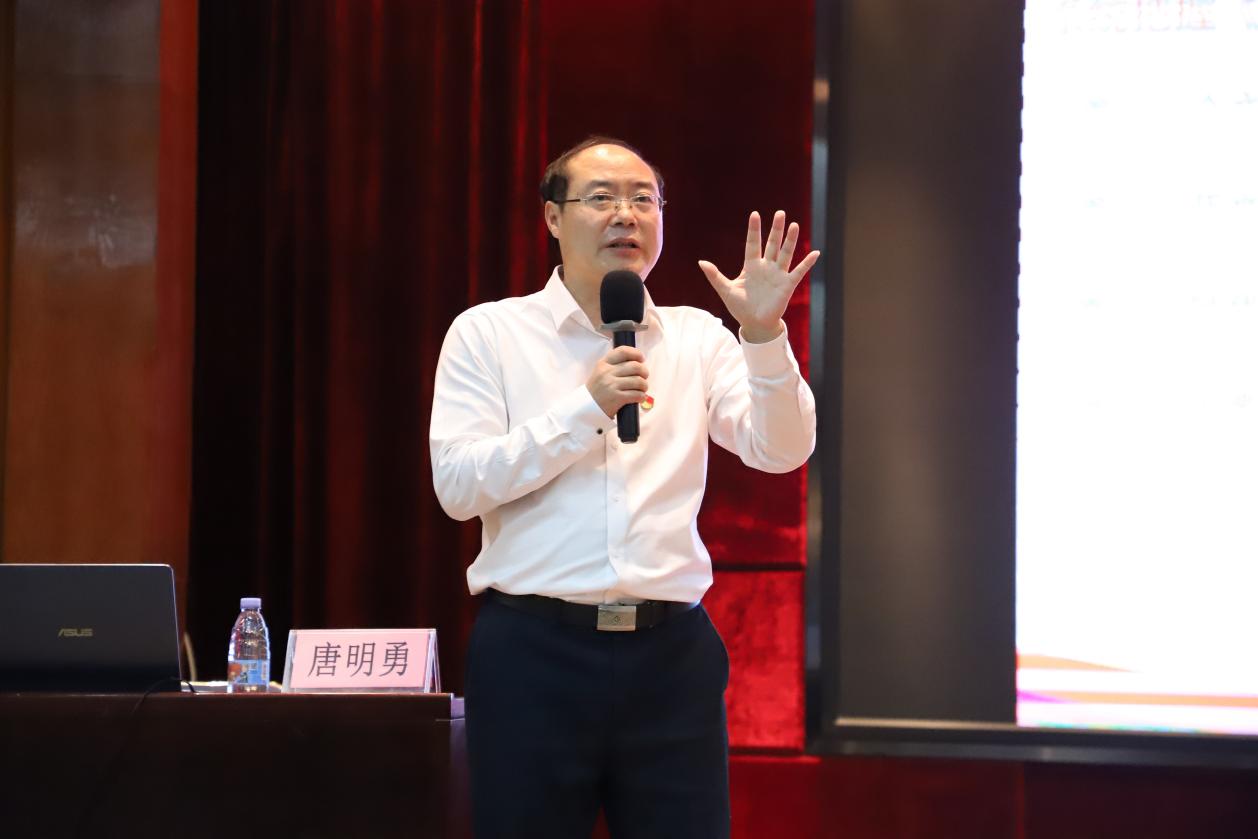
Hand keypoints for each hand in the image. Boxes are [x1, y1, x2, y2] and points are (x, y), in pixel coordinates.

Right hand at [586, 345, 648, 417]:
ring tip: (642, 389)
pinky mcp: (616, 398)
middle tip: (644, 377)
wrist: (585, 408)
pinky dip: (641, 396)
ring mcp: (611, 385)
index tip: (641, 358)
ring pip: (638, 381)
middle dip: (644, 372)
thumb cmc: (597, 390)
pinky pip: (637, 395)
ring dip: (644, 385)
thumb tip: (636, 361)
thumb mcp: (600, 372)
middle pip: (635, 366)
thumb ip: (614, 365)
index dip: (636, 353)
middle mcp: (607, 372)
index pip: (623, 351)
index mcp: (603, 363)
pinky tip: (639, 398)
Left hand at [698, 210, 819, 342]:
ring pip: (785, 253)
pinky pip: (799, 272)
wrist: (754, 324)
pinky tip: (815, 253)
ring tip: (794, 225)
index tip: (755, 214)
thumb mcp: (725, 290)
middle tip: (780, 213)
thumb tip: (701, 262)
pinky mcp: (787, 285)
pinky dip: (807, 263)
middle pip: (772, 244)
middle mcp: (766, 267)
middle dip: (776, 229)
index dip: (754, 230)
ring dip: (790, 240)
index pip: (753, 243)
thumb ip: (715, 276)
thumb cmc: (740, 307)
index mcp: (751, 266)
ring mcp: (778, 275)